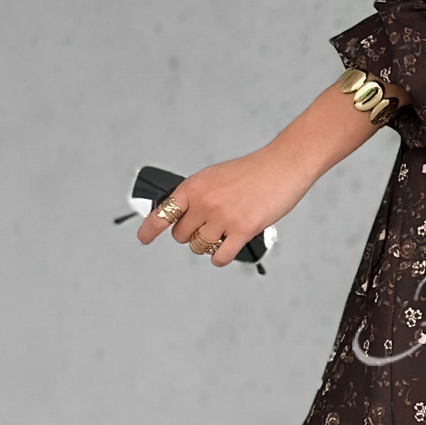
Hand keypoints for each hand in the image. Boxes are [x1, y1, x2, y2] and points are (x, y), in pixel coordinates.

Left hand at [137, 143, 308, 266]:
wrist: (282, 166)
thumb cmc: (254, 171)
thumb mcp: (216, 177)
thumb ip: (199, 195)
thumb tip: (188, 217)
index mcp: (194, 186)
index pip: (163, 212)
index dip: (150, 228)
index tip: (143, 238)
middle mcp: (204, 202)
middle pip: (181, 235)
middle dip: (191, 235)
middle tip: (206, 228)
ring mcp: (222, 218)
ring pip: (199, 247)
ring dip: (208, 245)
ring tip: (222, 234)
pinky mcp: (241, 231)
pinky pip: (219, 257)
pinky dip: (220, 257)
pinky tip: (227, 249)